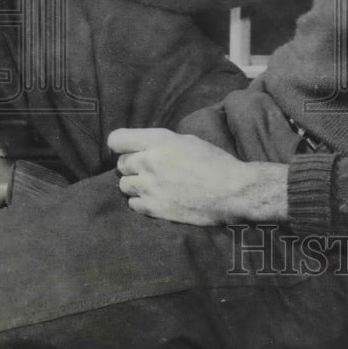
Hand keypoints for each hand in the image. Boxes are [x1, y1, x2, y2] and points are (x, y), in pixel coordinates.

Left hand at [109, 127, 288, 225]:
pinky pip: (133, 204)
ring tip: (153, 184)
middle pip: (121, 164)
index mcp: (158, 141)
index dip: (120, 144)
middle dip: (132, 164)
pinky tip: (157, 197)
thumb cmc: (215, 162)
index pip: (116, 140)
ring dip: (135, 183)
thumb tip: (146, 148)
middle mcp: (149, 162)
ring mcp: (149, 187)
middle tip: (149, 168)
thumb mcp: (188, 140)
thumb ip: (162, 143)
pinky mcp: (153, 208)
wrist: (231, 191)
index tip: (127, 148)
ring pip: (124, 185)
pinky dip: (141, 201)